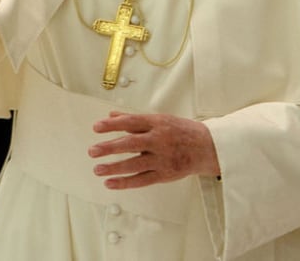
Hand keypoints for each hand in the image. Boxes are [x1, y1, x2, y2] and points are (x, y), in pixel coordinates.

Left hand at [88, 111, 219, 189]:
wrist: (206, 147)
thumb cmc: (180, 130)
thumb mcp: (159, 119)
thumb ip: (134, 119)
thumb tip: (111, 115)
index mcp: (157, 123)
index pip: (131, 122)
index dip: (112, 125)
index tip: (96, 127)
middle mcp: (159, 140)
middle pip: (131, 144)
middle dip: (110, 147)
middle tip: (92, 151)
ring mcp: (162, 159)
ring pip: (134, 164)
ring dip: (114, 168)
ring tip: (97, 169)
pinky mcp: (164, 174)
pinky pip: (142, 180)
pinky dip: (125, 182)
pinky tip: (110, 183)